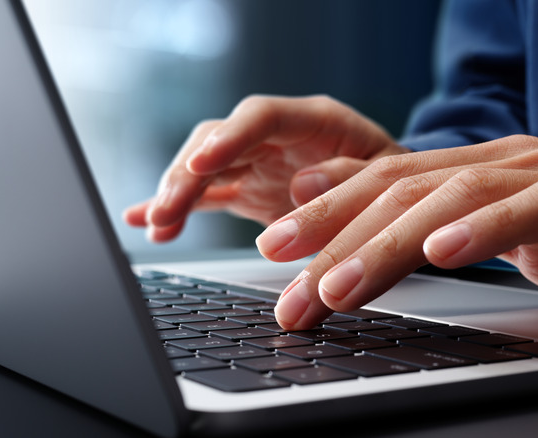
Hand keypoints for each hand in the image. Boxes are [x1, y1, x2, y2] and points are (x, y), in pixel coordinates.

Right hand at [122, 95, 406, 240]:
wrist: (389, 193)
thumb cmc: (392, 180)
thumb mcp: (388, 178)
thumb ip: (350, 177)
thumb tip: (301, 184)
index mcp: (315, 121)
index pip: (262, 117)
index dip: (228, 138)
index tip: (198, 164)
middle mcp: (279, 136)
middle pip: (220, 140)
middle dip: (187, 174)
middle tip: (167, 213)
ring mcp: (261, 161)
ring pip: (205, 166)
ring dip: (176, 193)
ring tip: (158, 227)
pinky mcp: (250, 188)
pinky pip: (208, 193)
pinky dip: (180, 207)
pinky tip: (145, 220)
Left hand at [258, 135, 537, 328]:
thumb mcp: (513, 241)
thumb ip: (452, 231)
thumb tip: (385, 239)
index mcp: (483, 172)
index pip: (388, 185)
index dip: (327, 213)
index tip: (275, 249)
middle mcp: (509, 163)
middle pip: (404, 191)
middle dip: (335, 237)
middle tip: (283, 280)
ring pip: (454, 198)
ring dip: (387, 244)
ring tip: (335, 288)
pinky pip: (537, 207)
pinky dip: (486, 229)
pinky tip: (441, 254)